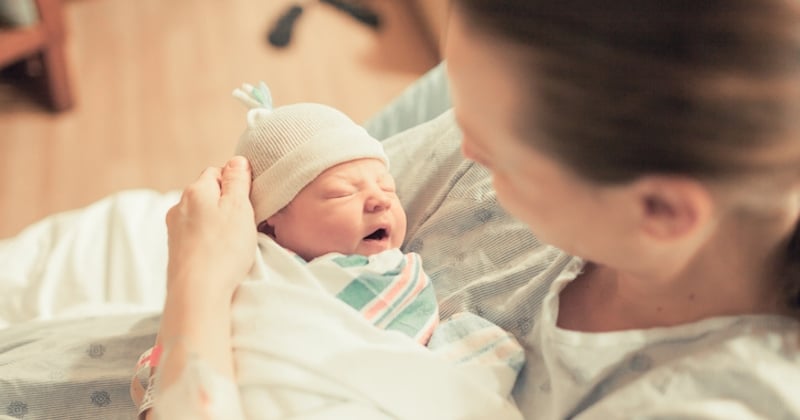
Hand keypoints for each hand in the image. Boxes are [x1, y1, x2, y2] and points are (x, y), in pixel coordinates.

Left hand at [165, 156, 256, 297]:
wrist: (197, 292)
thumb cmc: (223, 249)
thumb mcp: (239, 207)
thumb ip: (238, 181)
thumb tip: (237, 161)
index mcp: (195, 191)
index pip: (217, 173)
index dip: (235, 184)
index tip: (248, 201)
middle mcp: (179, 206)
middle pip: (207, 195)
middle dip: (225, 204)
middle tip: (244, 223)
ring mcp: (175, 230)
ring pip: (201, 216)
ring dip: (216, 224)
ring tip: (232, 243)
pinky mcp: (176, 251)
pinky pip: (196, 236)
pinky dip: (208, 241)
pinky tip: (219, 255)